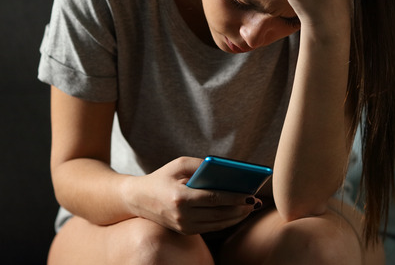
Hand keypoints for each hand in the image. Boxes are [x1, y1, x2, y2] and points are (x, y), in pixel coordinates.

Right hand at [129, 157, 260, 234]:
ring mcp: (183, 226)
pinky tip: (237, 213)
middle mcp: (182, 215)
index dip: (235, 198)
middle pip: (219, 214)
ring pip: (218, 224)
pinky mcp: (185, 231)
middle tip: (256, 201)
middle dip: (241, 208)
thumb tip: (228, 170)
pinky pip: (211, 228)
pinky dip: (226, 221)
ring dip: (237, 217)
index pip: (214, 198)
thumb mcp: (179, 164)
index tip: (251, 194)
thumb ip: (202, 165)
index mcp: (180, 197)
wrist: (139, 199)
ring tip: (251, 207)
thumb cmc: (162, 177)